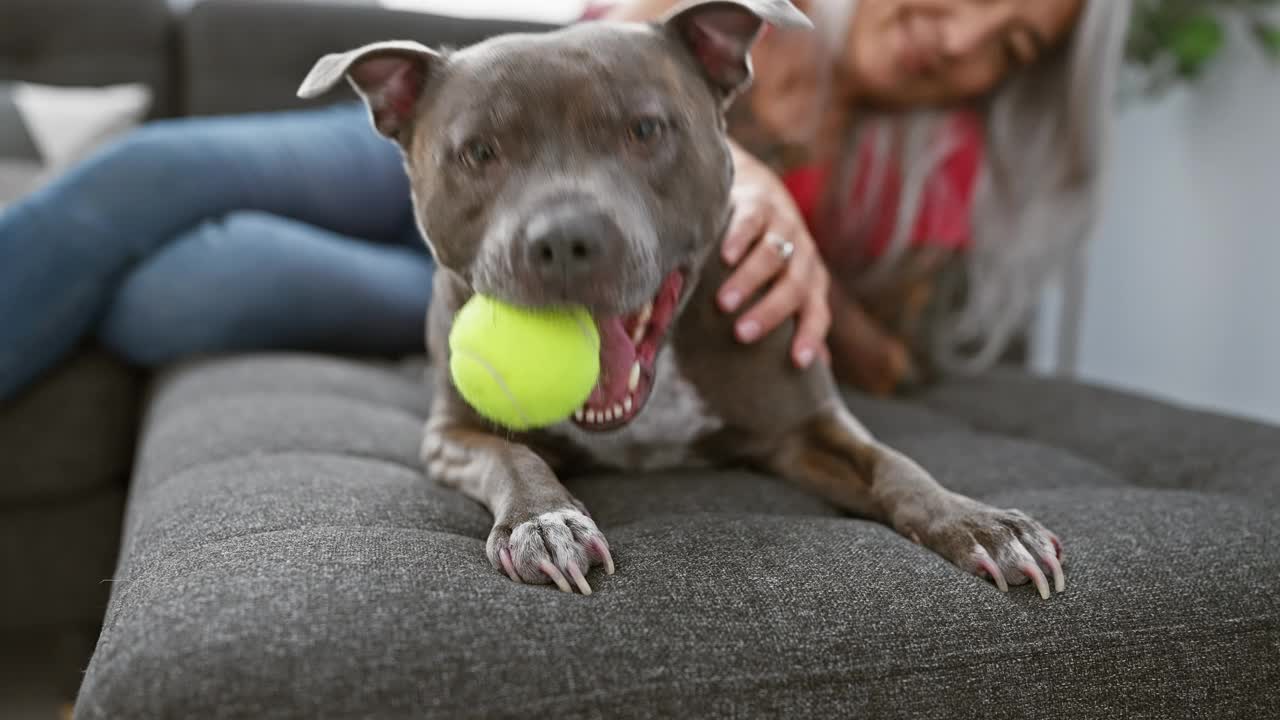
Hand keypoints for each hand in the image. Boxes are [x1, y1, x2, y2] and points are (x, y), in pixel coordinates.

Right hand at [716, 149, 830, 367]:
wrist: (759, 193)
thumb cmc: (769, 255)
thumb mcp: (784, 287)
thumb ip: (794, 324)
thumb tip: (814, 376)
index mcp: (811, 282)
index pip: (817, 313)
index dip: (811, 336)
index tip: (798, 362)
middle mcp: (803, 256)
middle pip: (793, 287)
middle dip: (769, 313)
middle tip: (741, 334)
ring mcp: (784, 227)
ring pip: (772, 256)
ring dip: (748, 281)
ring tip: (723, 303)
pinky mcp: (760, 204)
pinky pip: (752, 223)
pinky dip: (739, 240)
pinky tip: (724, 257)